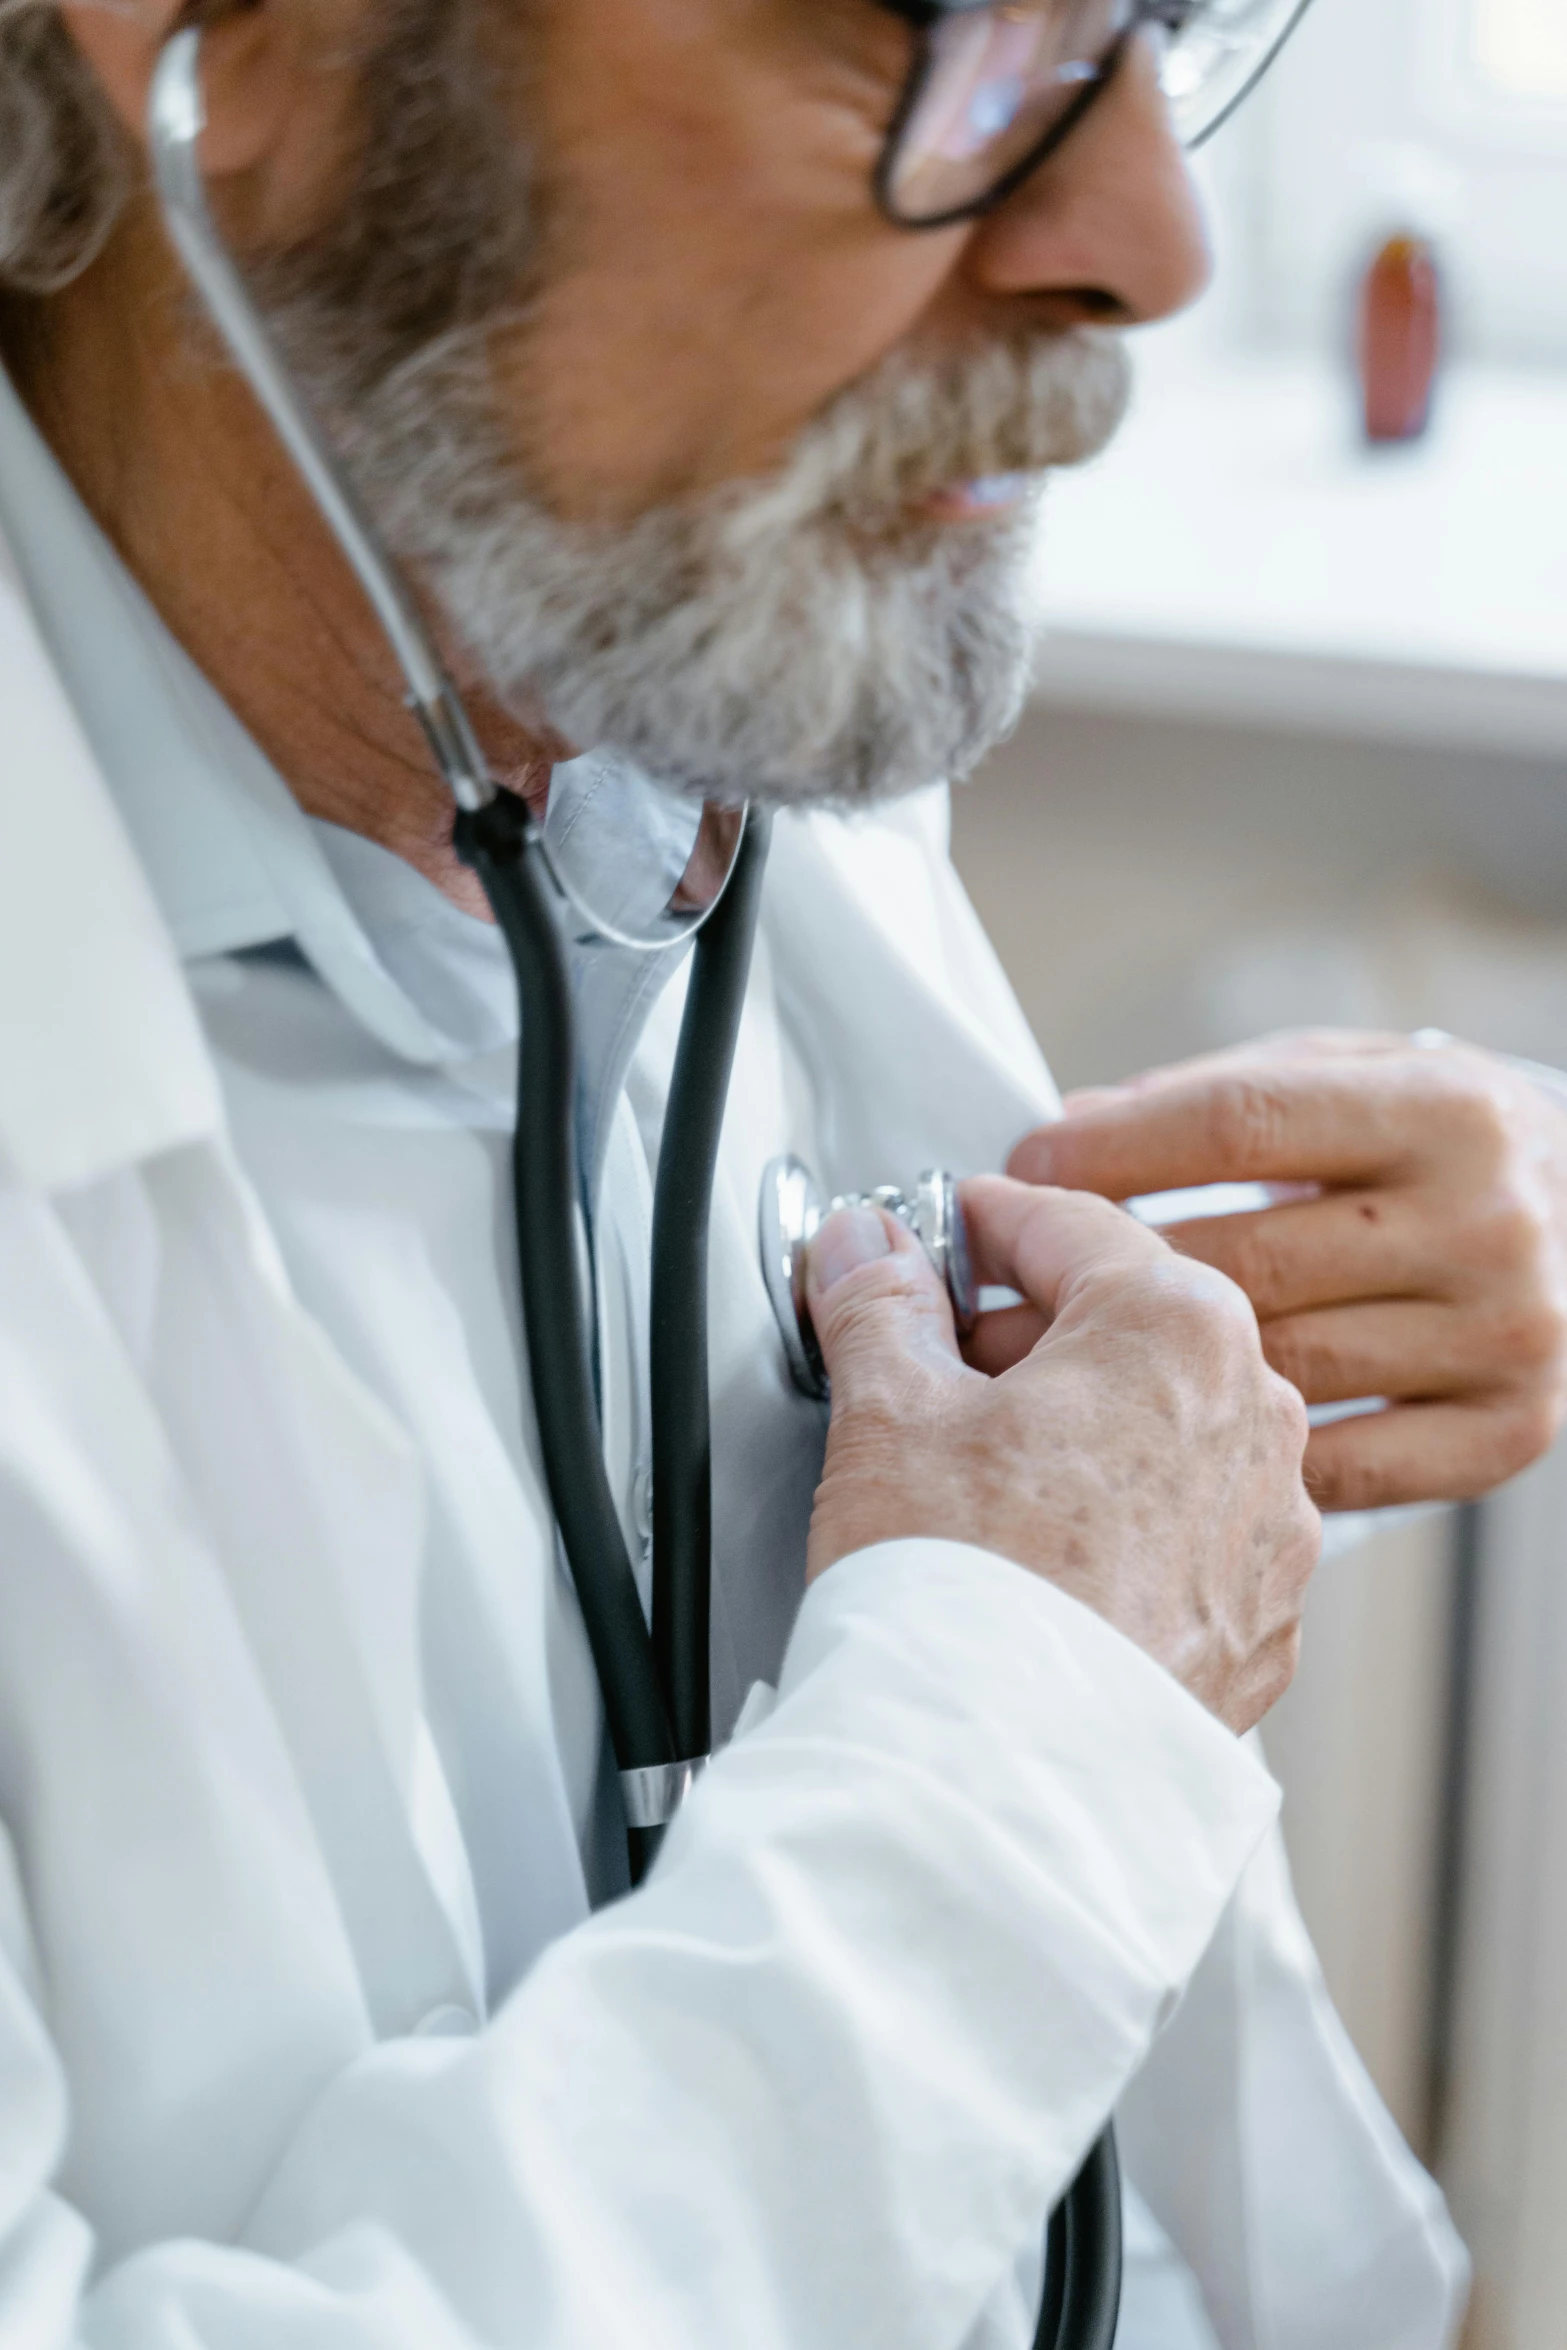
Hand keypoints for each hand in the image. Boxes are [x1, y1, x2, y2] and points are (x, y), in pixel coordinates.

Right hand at [804, 1180, 1317, 1735]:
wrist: (1000, 1783)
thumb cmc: (964, 1600)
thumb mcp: (887, 1413)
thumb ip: (879, 1304)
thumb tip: (869, 1251)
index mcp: (1179, 1328)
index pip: (1069, 1226)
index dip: (981, 1224)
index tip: (937, 1236)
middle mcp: (1256, 1419)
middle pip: (1129, 1325)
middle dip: (1028, 1331)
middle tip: (930, 1358)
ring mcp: (1269, 1530)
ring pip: (1165, 1431)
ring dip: (1079, 1427)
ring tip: (975, 1471)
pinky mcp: (1253, 1624)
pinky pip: (1186, 1531)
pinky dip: (1120, 1521)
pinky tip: (1037, 1553)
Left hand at [1005, 1031, 1566, 1511]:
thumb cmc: (1437, 1142)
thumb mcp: (1350, 1073)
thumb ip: (1218, 1092)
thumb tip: (1073, 1126)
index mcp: (1446, 1111)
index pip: (1239, 1124)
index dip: (1111, 1148)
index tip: (1022, 1167)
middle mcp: (1488, 1225)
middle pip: (1243, 1263)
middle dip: (1099, 1279)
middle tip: (1001, 1289)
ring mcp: (1504, 1338)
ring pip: (1276, 1370)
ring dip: (1142, 1382)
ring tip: (1048, 1371)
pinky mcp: (1507, 1433)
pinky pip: (1341, 1469)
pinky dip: (1245, 1460)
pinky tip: (1175, 1438)